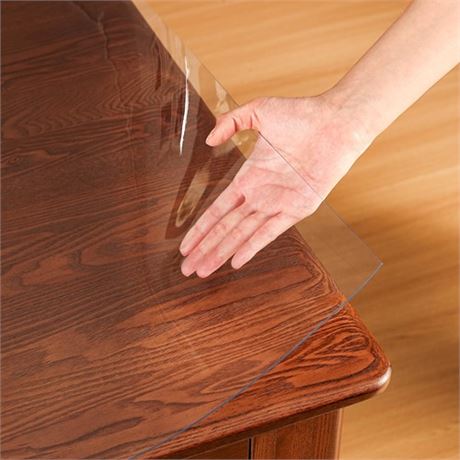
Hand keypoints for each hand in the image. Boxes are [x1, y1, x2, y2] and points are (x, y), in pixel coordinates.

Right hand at [180, 95, 371, 276]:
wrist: (335, 122)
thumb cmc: (301, 114)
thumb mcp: (259, 111)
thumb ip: (231, 123)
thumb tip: (208, 140)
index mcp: (249, 178)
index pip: (218, 210)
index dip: (200, 228)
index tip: (185, 244)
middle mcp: (260, 196)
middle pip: (225, 229)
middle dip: (205, 249)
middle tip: (186, 268)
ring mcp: (277, 204)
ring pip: (242, 234)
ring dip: (221, 252)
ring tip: (203, 270)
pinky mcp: (297, 209)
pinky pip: (270, 231)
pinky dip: (252, 247)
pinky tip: (236, 261)